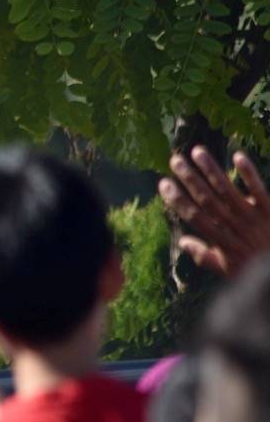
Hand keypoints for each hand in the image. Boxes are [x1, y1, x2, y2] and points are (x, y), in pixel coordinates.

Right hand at [158, 146, 269, 276]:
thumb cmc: (253, 270)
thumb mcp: (225, 269)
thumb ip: (203, 255)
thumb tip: (182, 242)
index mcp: (220, 240)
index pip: (194, 216)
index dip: (177, 200)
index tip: (164, 183)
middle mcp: (233, 225)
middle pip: (207, 199)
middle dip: (190, 179)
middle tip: (175, 160)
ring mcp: (252, 217)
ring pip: (227, 190)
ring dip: (212, 170)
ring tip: (198, 151)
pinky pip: (258, 189)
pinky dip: (248, 173)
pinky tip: (237, 156)